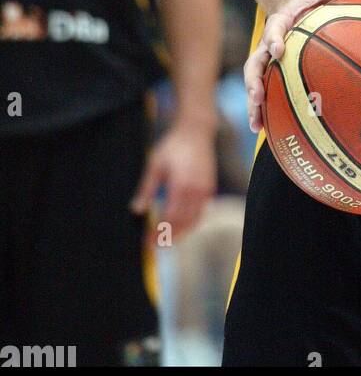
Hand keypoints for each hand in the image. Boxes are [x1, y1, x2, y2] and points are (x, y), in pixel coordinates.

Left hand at [130, 122, 216, 242]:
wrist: (196, 131)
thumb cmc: (173, 146)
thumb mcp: (155, 164)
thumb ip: (146, 188)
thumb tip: (137, 210)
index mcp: (181, 186)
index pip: (169, 218)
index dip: (159, 232)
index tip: (148, 242)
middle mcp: (196, 191)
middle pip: (183, 224)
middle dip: (169, 237)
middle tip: (155, 244)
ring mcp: (205, 191)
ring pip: (194, 220)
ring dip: (181, 233)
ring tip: (167, 239)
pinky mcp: (210, 188)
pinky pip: (201, 212)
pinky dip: (191, 223)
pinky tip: (180, 225)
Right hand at [244, 0, 360, 132]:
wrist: (292, 4)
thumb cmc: (313, 1)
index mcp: (281, 21)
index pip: (275, 29)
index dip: (274, 39)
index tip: (279, 50)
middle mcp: (269, 41)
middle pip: (255, 62)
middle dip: (254, 80)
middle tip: (257, 97)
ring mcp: (266, 58)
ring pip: (255, 81)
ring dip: (253, 102)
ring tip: (256, 125)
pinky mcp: (270, 71)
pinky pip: (263, 90)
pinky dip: (261, 109)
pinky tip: (264, 130)